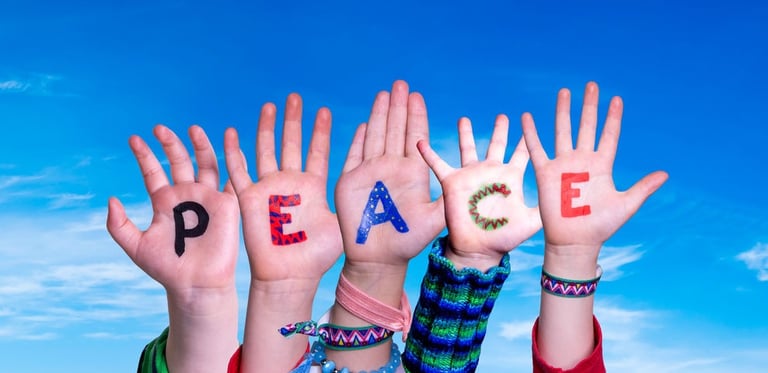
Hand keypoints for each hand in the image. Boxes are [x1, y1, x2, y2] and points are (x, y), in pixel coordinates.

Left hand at [107, 125, 239, 372]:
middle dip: (170, 144)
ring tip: (192, 128)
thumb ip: (119, 225)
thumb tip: (111, 199)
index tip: (133, 139)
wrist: (197, 284)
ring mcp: (208, 198)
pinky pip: (232, 178)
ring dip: (200, 145)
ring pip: (206, 163)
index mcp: (164, 201)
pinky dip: (234, 159)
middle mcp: (186, 195)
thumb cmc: (168, 268)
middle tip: (159, 128)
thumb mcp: (137, 247)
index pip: (153, 170)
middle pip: (179, 160)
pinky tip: (232, 142)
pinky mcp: (228, 205)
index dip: (144, 155)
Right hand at [224, 93, 341, 283]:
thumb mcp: (340, 223)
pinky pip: (238, 171)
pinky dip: (233, 152)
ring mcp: (269, 188)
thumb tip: (374, 186)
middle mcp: (291, 182)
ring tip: (270, 105)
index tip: (324, 110)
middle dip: (294, 120)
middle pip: (291, 143)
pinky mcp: (249, 198)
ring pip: (266, 150)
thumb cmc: (317, 256)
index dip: (320, 131)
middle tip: (296, 97)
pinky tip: (231, 132)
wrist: (291, 275)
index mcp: (313, 186)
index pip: (318, 151)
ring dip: (267, 128)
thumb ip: (350, 201)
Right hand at [334, 80, 443, 269]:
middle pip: (395, 129)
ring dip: (380, 114)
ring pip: (376, 136)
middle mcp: (391, 167)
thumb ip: (446, 199)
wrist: (378, 258)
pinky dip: (359, 138)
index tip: (418, 95)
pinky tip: (365, 123)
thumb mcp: (434, 219)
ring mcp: (370, 172)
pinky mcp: (350, 181)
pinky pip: (354, 154)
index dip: (416, 115)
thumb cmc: (408, 241)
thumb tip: (465, 182)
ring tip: (385, 93)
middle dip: (398, 106)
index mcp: (412, 172)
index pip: (414, 136)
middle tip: (402, 83)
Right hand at [417, 115, 540, 269]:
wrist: (479, 249)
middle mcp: (491, 172)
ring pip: (468, 148)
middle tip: (503, 116)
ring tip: (464, 119)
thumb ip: (545, 207)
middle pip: (496, 144)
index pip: (521, 153)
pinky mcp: (453, 183)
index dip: (525, 139)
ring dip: (465, 134)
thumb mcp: (531, 222)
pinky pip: (438, 164)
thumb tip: (565, 198)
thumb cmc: (505, 238)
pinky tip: (421, 142)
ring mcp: (471, 176)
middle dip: (500, 130)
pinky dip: (429, 153)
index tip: (530, 121)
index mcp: (511, 178)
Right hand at [522, 82, 667, 260]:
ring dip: (563, 111)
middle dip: (588, 106)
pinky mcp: (545, 173)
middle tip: (591, 85)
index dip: (612, 118)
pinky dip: (531, 133)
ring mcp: (563, 165)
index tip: (616, 99)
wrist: (575, 242)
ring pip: (562, 131)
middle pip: (586, 126)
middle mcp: (582, 161)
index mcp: (602, 166)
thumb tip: (666, 174)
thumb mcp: (626, 205)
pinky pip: (536, 149)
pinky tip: (526, 117)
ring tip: (564, 91)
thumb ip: (643, 187)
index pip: (608, 135)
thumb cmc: (601, 227)